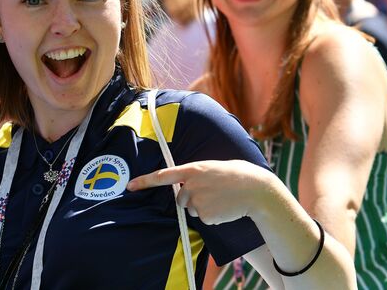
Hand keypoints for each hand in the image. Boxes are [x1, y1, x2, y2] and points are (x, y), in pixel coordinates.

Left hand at [127, 160, 271, 224]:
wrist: (255, 188)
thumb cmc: (236, 175)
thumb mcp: (212, 167)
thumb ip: (196, 175)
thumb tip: (184, 186)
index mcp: (193, 169)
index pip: (163, 176)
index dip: (145, 181)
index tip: (130, 186)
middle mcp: (192, 185)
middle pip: (180, 199)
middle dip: (191, 198)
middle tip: (212, 192)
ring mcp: (198, 201)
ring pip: (192, 210)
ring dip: (204, 207)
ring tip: (221, 198)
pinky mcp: (206, 216)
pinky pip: (204, 219)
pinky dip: (213, 216)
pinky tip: (224, 208)